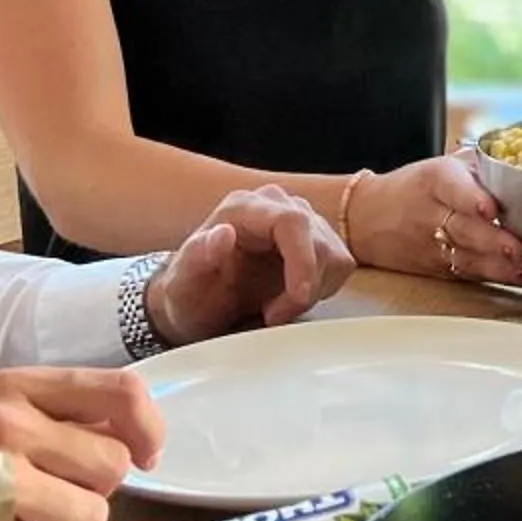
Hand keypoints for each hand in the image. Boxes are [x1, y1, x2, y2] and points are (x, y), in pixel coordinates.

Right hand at [0, 368, 165, 520]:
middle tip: (45, 495)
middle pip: (114, 467)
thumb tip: (137, 443)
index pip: (121, 391)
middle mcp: (7, 423)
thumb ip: (63, 417)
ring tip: (16, 520)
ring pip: (92, 517)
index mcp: (17, 385)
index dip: (149, 429)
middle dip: (91, 490)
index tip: (145, 456)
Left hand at [144, 185, 351, 342]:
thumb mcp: (181, 286)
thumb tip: (223, 233)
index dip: (303, 262)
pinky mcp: (317, 238)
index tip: (298, 299)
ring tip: (276, 307)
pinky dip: (321, 288)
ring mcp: (301, 219)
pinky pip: (340, 264)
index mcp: (243, 208)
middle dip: (305, 287)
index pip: (292, 222)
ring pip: (335, 256)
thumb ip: (196, 258)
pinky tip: (290, 296)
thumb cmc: (189, 296)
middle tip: (274, 315)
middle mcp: (276, 205)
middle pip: (319, 242)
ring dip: (313, 290)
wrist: (198, 303)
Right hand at [356, 149, 521, 286]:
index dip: (471, 198)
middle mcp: (432, 213)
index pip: (451, 187)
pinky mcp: (437, 268)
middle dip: (493, 241)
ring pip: (467, 257)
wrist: (364, 217)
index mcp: (434, 179)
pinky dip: (496, 276)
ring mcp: (433, 245)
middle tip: (520, 247)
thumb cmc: (414, 187)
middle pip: (463, 228)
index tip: (490, 209)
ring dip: (500, 266)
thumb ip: (481, 163)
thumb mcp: (442, 165)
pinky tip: (521, 276)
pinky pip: (467, 273)